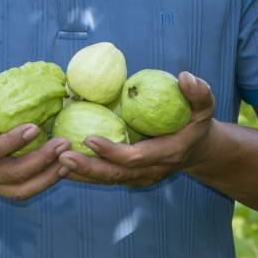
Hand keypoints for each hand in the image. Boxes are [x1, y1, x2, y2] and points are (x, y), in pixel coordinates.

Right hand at [0, 73, 67, 199]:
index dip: (11, 142)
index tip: (35, 127)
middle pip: (9, 174)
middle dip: (39, 160)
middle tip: (63, 142)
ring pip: (20, 190)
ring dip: (47, 177)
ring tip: (68, 158)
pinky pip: (22, 191)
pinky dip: (44, 181)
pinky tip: (62, 166)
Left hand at [57, 72, 214, 187]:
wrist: (198, 149)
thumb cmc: (196, 121)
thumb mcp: (205, 106)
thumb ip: (199, 93)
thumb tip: (185, 78)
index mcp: (166, 154)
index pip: (135, 157)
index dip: (112, 151)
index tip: (89, 138)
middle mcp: (150, 170)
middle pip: (115, 174)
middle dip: (88, 168)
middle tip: (61, 156)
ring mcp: (139, 177)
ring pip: (106, 179)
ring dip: (80, 173)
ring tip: (53, 162)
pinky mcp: (129, 176)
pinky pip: (104, 176)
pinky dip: (83, 173)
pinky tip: (59, 165)